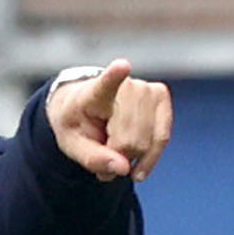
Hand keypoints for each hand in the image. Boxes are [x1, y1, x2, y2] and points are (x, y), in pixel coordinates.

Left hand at [46, 60, 172, 183]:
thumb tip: (123, 168)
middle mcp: (125, 86)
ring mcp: (146, 89)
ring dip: (132, 157)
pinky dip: (150, 157)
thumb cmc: (78, 124)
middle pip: (130, 140)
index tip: (122, 66)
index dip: (115, 76)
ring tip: (116, 151)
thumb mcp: (71, 145)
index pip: (106, 84)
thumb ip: (93, 159)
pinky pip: (162, 138)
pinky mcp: (161, 97)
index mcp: (94, 92)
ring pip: (146, 143)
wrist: (86, 108)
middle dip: (118, 157)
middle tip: (104, 155)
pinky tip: (136, 164)